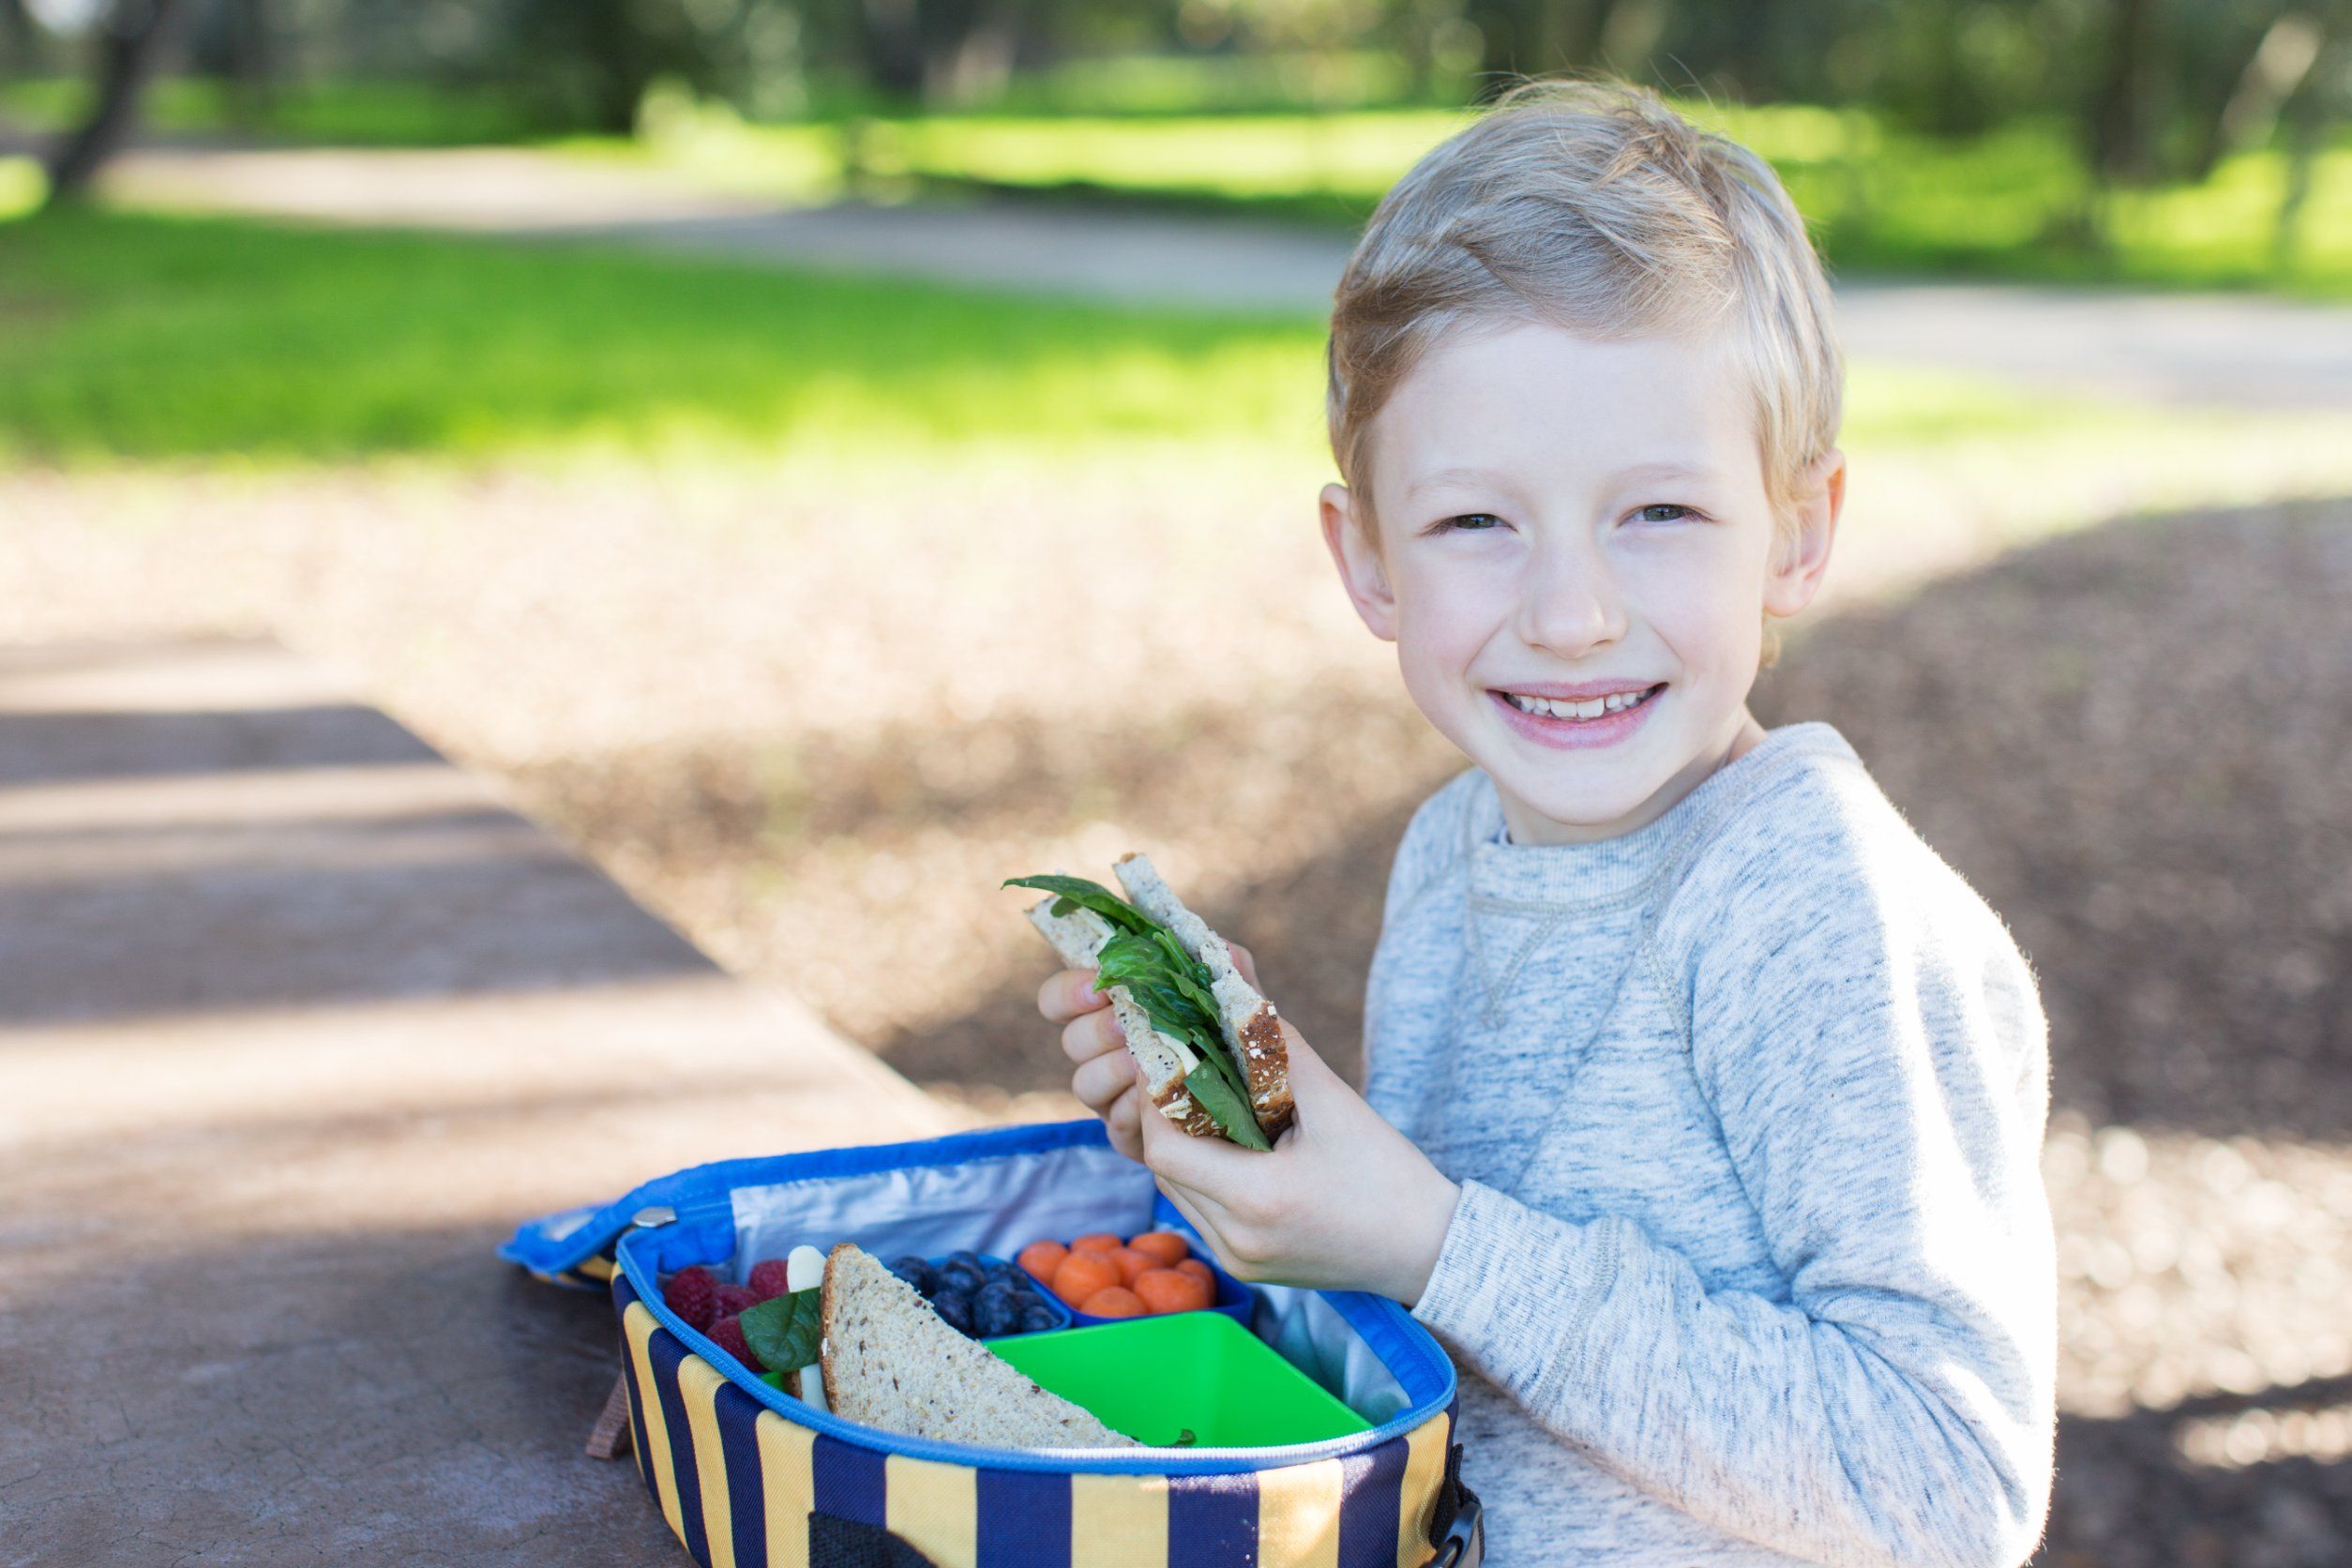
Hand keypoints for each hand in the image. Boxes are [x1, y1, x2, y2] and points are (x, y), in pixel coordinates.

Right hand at [1036, 939, 1273, 1165]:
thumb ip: (1228, 971)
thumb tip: (1224, 949)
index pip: (1061, 997)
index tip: (1099, 985)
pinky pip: (1114, 1122)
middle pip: (1069, 1040)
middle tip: (1126, 1027)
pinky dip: (1135, 1109)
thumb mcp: (1232, 1001)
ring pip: (1083, 1082)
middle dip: (1096, 1030)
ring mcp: (1112, 1095)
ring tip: (1143, 1063)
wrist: (1257, 1108)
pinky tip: (1160, 1101)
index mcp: (1114, 1011)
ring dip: (1111, 1070)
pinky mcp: (1128, 1133)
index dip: (1068, 990)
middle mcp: (1102, 1052)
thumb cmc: (1232, 1040)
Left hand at [1139, 1017, 1460, 1306]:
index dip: (1157, 1101)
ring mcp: (1238, 1260)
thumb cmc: (1388, 1175)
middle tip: (1185, 1075)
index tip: (1169, 1062)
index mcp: (1257, 1201)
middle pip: (1165, 1170)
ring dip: (1184, 1149)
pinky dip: (1203, 1177)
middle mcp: (1236, 1240)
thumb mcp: (1336, 1102)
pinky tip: (1229, 1148)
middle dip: (1167, 1119)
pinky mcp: (1245, 1267)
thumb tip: (1234, 997)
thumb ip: (1278, 1048)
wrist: (1427, 1247)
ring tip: (1208, 1107)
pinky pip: (1201, 1214)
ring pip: (1178, 1193)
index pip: (1164, 1149)